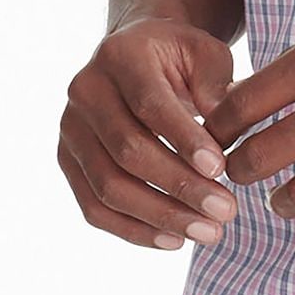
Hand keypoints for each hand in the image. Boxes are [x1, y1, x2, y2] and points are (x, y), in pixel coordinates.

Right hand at [57, 15, 240, 251]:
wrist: (136, 55)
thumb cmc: (179, 58)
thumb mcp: (207, 55)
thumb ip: (216, 89)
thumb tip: (223, 139)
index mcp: (121, 55)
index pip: (150, 104)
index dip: (185, 140)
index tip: (222, 170)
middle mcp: (85, 90)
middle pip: (128, 151)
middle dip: (180, 186)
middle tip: (226, 210)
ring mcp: (71, 129)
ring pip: (109, 186)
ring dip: (160, 216)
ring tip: (208, 231)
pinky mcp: (68, 161)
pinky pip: (94, 208)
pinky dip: (134, 230)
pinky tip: (174, 239)